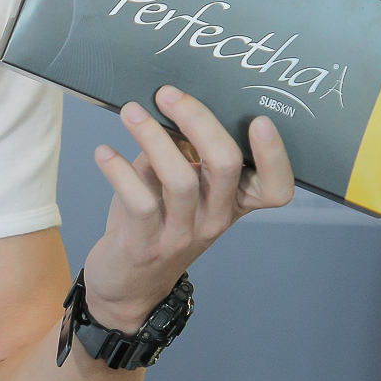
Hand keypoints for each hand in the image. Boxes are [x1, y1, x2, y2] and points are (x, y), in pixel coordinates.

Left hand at [81, 85, 294, 332]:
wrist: (127, 285)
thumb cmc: (156, 223)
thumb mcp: (179, 187)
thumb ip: (183, 151)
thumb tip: (172, 103)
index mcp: (233, 203)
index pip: (276, 188)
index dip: (274, 155)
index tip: (259, 119)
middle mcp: (215, 219)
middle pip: (224, 165)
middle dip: (197, 120)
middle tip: (168, 94)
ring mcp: (182, 235)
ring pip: (180, 179)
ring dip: (152, 137)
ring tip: (130, 112)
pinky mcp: (145, 245)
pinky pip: (139, 202)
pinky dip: (119, 171)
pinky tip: (104, 153)